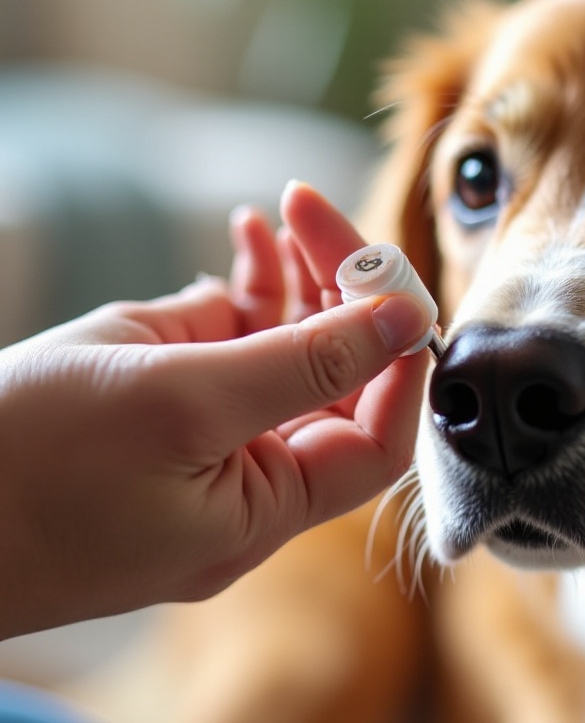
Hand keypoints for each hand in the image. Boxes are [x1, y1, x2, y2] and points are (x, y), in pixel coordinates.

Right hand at [0, 182, 430, 638]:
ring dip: (290, 285)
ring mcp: (201, 446)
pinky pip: (224, 351)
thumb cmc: (23, 468)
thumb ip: (305, 362)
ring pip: (279, 360)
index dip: (397, 356)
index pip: (378, 435)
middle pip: (333, 386)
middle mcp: (244, 486)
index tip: (388, 278)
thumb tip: (408, 319)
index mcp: (264, 512)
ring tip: (275, 218)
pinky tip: (240, 249)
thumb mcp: (179, 401)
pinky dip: (239, 297)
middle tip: (310, 210)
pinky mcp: (159, 410)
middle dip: (336, 294)